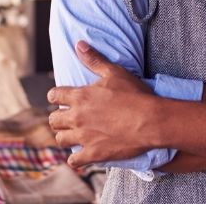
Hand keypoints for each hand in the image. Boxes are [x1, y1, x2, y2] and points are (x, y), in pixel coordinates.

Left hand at [47, 41, 154, 165]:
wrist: (151, 120)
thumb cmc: (134, 94)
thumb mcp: (114, 72)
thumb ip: (94, 59)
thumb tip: (79, 44)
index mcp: (79, 96)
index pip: (54, 95)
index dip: (56, 96)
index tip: (61, 98)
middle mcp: (77, 117)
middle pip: (53, 119)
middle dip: (58, 118)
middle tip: (68, 118)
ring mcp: (83, 137)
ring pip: (61, 139)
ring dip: (65, 136)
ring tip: (73, 135)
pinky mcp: (93, 153)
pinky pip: (74, 160)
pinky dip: (75, 158)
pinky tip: (80, 155)